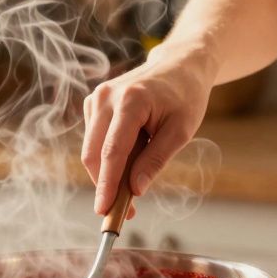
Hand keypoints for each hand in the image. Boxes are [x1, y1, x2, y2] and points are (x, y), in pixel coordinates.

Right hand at [82, 42, 216, 214]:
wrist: (180, 65)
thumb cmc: (185, 96)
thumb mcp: (181, 131)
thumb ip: (156, 160)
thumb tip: (136, 189)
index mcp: (131, 101)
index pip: (112, 151)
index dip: (106, 185)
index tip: (103, 210)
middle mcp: (106, 97)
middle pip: (94, 154)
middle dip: (105, 185)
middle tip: (125, 212)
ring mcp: (96, 99)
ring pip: (91, 150)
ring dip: (107, 174)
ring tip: (134, 184)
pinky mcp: (94, 104)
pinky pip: (94, 141)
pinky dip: (107, 159)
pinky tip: (130, 158)